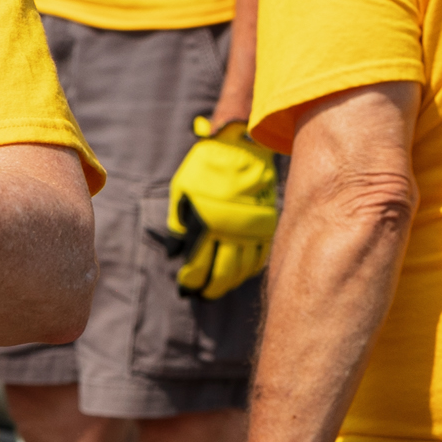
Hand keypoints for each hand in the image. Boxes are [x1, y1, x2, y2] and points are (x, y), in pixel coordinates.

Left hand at [165, 117, 280, 299]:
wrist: (241, 146)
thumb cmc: (206, 168)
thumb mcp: (182, 191)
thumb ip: (178, 223)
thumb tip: (175, 253)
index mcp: (207, 222)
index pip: (198, 264)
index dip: (191, 280)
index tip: (186, 287)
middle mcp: (230, 230)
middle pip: (223, 273)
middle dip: (211, 288)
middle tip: (203, 295)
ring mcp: (252, 229)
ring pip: (243, 269)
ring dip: (230, 282)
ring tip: (220, 287)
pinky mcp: (266, 225)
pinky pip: (260, 257)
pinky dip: (250, 270)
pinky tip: (241, 273)